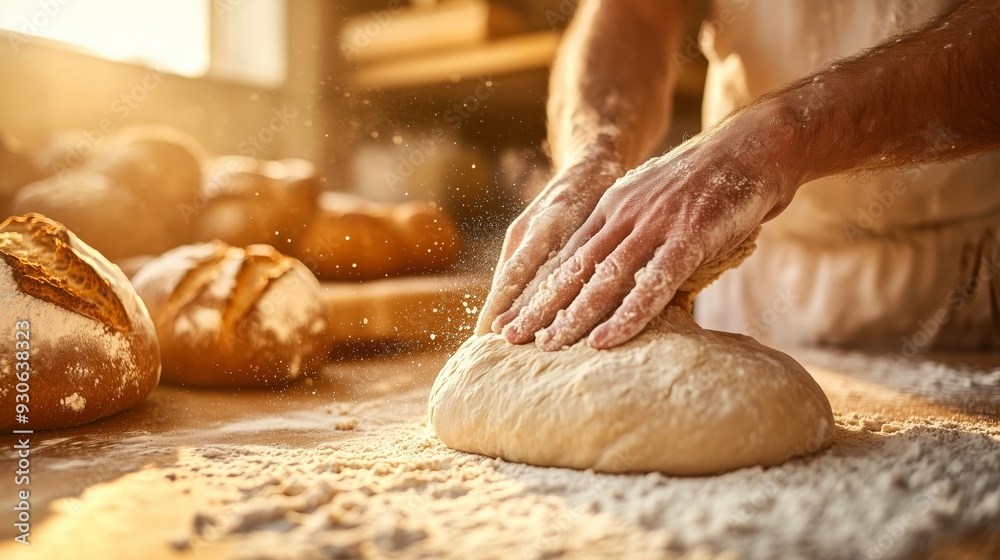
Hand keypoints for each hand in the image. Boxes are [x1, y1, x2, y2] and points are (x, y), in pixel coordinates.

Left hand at [498, 107, 802, 349]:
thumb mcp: (660, 201)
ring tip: (546, 346)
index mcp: (614, 205)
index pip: (566, 253)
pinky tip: (603, 341)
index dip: (538, 286)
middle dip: (539, 305)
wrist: (757, 145)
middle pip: (574, 267)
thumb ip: (637, 233)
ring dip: (573, 316)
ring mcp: (656, 224)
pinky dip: (626, 316)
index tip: (514, 313)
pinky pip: (652, 284)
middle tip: (510, 337)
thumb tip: (624, 273)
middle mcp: (625, 213)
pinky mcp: (689, 237)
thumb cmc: (713, 182)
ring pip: (604, 278)